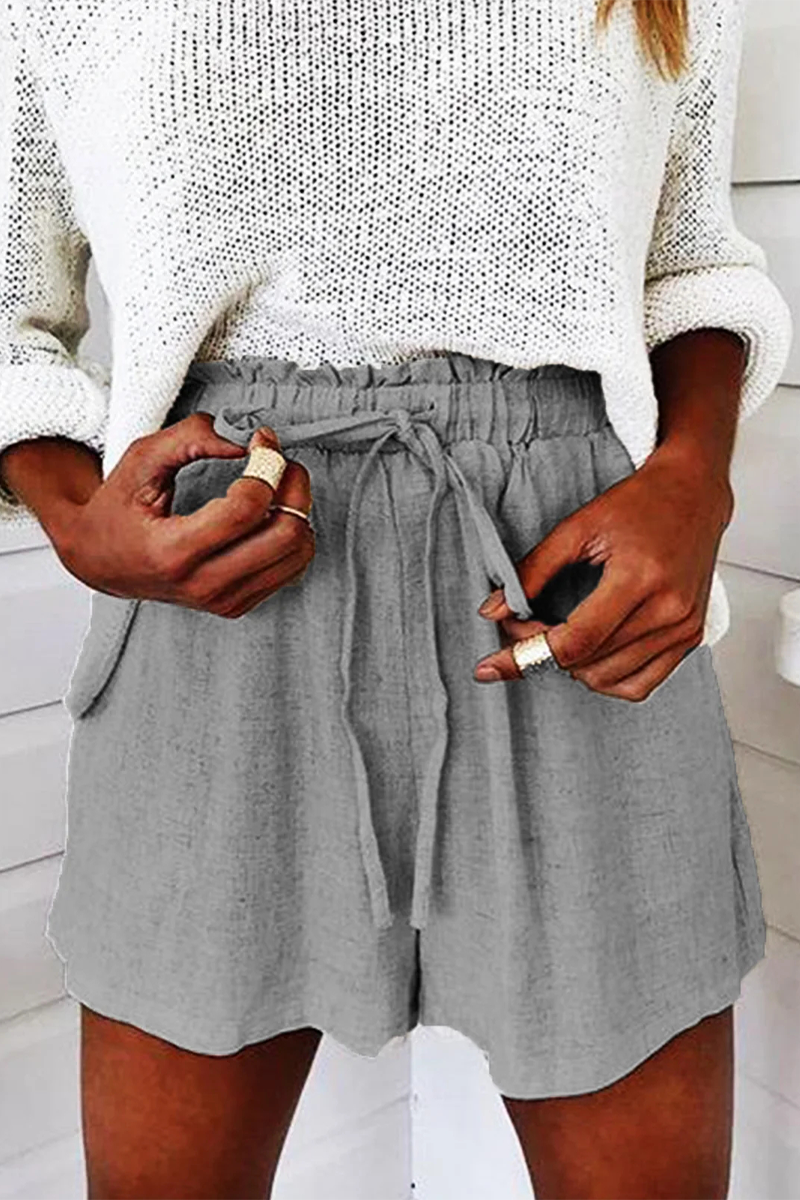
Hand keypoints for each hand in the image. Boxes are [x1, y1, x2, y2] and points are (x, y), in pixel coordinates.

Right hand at [52, 412, 315, 617]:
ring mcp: (222, 600)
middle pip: (285, 534)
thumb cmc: (119, 511)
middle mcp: (202, 584)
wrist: (101, 562)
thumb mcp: (141, 461)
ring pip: (297, 553)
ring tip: (275, 486)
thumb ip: (190, 439)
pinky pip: (291, 568)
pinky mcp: (236, 605)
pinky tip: (269, 514)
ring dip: (297, 509)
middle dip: (292, 485)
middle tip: (278, 461)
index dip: (266, 464)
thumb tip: (242, 439)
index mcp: (173, 551)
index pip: (247, 509)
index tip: (262, 441)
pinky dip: (291, 534)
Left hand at [473, 445, 733, 700]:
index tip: (491, 663)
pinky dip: (606, 679)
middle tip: (526, 625)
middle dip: (543, 653)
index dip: (527, 654)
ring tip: (558, 634)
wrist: (693, 494)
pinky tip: (589, 655)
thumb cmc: (639, 503)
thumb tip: (492, 611)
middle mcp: (668, 610)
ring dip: (572, 667)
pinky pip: (640, 685)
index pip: (576, 640)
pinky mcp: (690, 638)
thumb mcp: (578, 527)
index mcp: (640, 577)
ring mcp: (683, 628)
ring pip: (610, 680)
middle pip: (588, 663)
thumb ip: (532, 570)